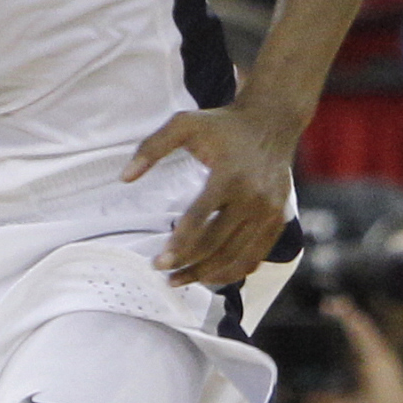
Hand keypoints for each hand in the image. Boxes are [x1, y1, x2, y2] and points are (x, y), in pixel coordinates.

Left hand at [124, 98, 295, 287]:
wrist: (271, 122)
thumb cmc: (223, 125)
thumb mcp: (184, 124)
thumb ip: (152, 148)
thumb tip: (125, 177)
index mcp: (231, 175)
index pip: (201, 219)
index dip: (179, 245)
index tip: (159, 261)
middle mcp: (254, 197)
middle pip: (217, 245)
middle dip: (188, 265)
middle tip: (162, 272)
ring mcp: (269, 212)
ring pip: (236, 257)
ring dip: (207, 275)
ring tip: (180, 280)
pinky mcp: (278, 221)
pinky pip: (255, 257)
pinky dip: (233, 272)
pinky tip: (210, 276)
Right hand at [317, 302, 402, 402]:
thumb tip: (303, 399)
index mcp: (373, 358)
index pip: (358, 327)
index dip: (343, 313)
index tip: (327, 305)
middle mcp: (378, 354)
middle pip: (359, 327)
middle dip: (342, 315)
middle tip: (323, 307)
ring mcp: (382, 359)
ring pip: (363, 336)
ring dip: (349, 326)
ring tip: (329, 319)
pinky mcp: (382, 367)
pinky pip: (367, 347)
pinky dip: (355, 340)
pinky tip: (343, 341)